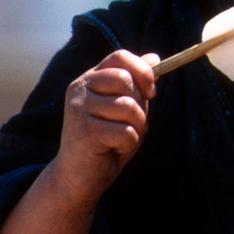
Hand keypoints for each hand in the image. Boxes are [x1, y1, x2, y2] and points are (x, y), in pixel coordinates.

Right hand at [51, 50, 157, 207]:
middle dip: (139, 105)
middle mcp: (79, 88)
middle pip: (126, 80)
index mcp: (90, 78)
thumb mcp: (124, 107)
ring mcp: (78, 108)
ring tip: (120, 138)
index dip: (142, 70)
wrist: (78, 177)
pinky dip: (129, 144)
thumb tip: (155, 57)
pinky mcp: (84, 130)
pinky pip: (126, 132)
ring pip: (129, 107)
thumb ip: (136, 84)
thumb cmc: (106, 139)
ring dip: (136, 127)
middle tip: (130, 124)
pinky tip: (113, 149)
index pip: (119, 57)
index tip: (151, 92)